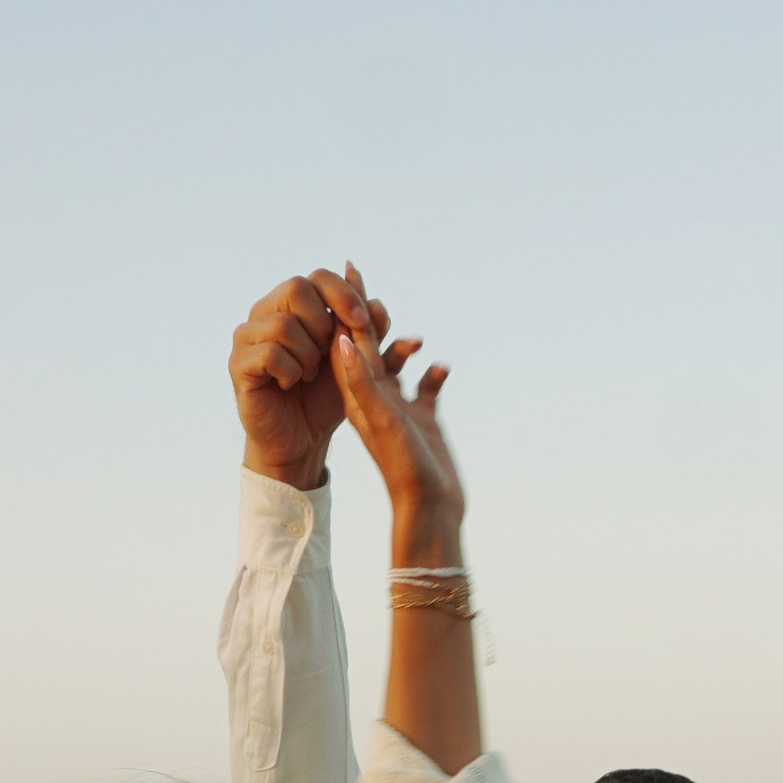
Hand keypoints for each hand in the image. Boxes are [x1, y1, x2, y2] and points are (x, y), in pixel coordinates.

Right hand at [229, 265, 389, 494]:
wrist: (302, 439)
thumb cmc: (326, 398)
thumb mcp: (358, 367)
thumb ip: (375, 339)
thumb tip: (388, 311)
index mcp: (293, 305)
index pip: (318, 277)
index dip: (344, 295)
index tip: (361, 323)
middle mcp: (266, 312)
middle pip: (296, 288)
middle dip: (322, 324)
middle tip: (326, 354)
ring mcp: (247, 336)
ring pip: (284, 324)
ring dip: (307, 355)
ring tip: (307, 374)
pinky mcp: (238, 363)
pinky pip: (270, 353)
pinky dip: (290, 371)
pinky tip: (290, 384)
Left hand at [332, 286, 462, 568]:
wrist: (430, 510)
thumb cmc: (404, 468)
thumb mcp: (381, 421)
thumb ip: (363, 382)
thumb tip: (340, 341)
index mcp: (361, 396)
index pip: (348, 342)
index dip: (344, 307)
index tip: (341, 272)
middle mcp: (376, 398)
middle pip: (367, 346)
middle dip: (364, 313)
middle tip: (358, 274)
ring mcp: (400, 409)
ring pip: (395, 365)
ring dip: (398, 342)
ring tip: (406, 328)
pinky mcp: (423, 421)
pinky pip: (426, 389)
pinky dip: (432, 375)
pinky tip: (442, 367)